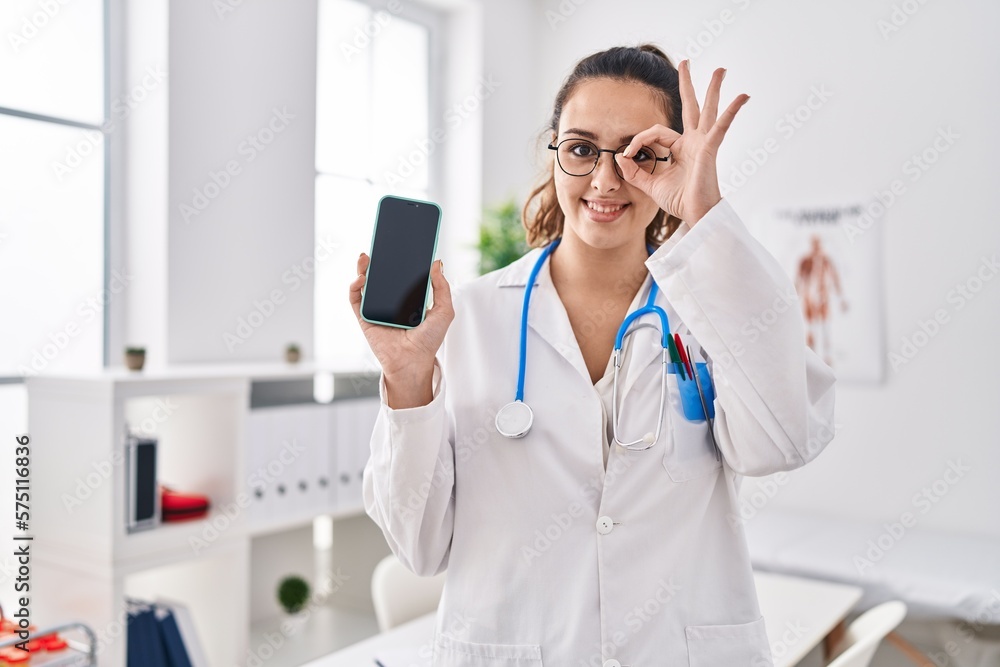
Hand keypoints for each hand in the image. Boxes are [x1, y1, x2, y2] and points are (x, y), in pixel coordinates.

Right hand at [349, 253, 454, 378]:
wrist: (413, 362)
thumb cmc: (429, 340)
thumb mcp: (443, 311)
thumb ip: (442, 287)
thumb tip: (437, 262)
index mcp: (409, 297)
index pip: (402, 273)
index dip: (400, 258)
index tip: (401, 241)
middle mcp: (391, 300)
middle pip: (382, 275)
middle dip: (379, 258)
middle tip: (381, 244)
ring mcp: (377, 308)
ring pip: (366, 283)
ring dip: (363, 268)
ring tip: (366, 257)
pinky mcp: (364, 317)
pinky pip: (355, 299)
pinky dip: (355, 286)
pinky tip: (362, 278)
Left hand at [615, 60, 749, 224]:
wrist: (695, 215)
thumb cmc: (679, 201)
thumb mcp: (649, 184)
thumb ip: (634, 171)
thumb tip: (619, 156)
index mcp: (680, 147)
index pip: (655, 132)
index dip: (638, 140)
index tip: (627, 154)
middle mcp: (693, 141)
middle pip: (690, 107)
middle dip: (687, 84)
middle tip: (685, 62)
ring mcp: (704, 143)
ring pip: (708, 109)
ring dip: (714, 88)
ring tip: (721, 69)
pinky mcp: (710, 149)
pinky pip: (721, 127)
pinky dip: (731, 112)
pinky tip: (742, 97)